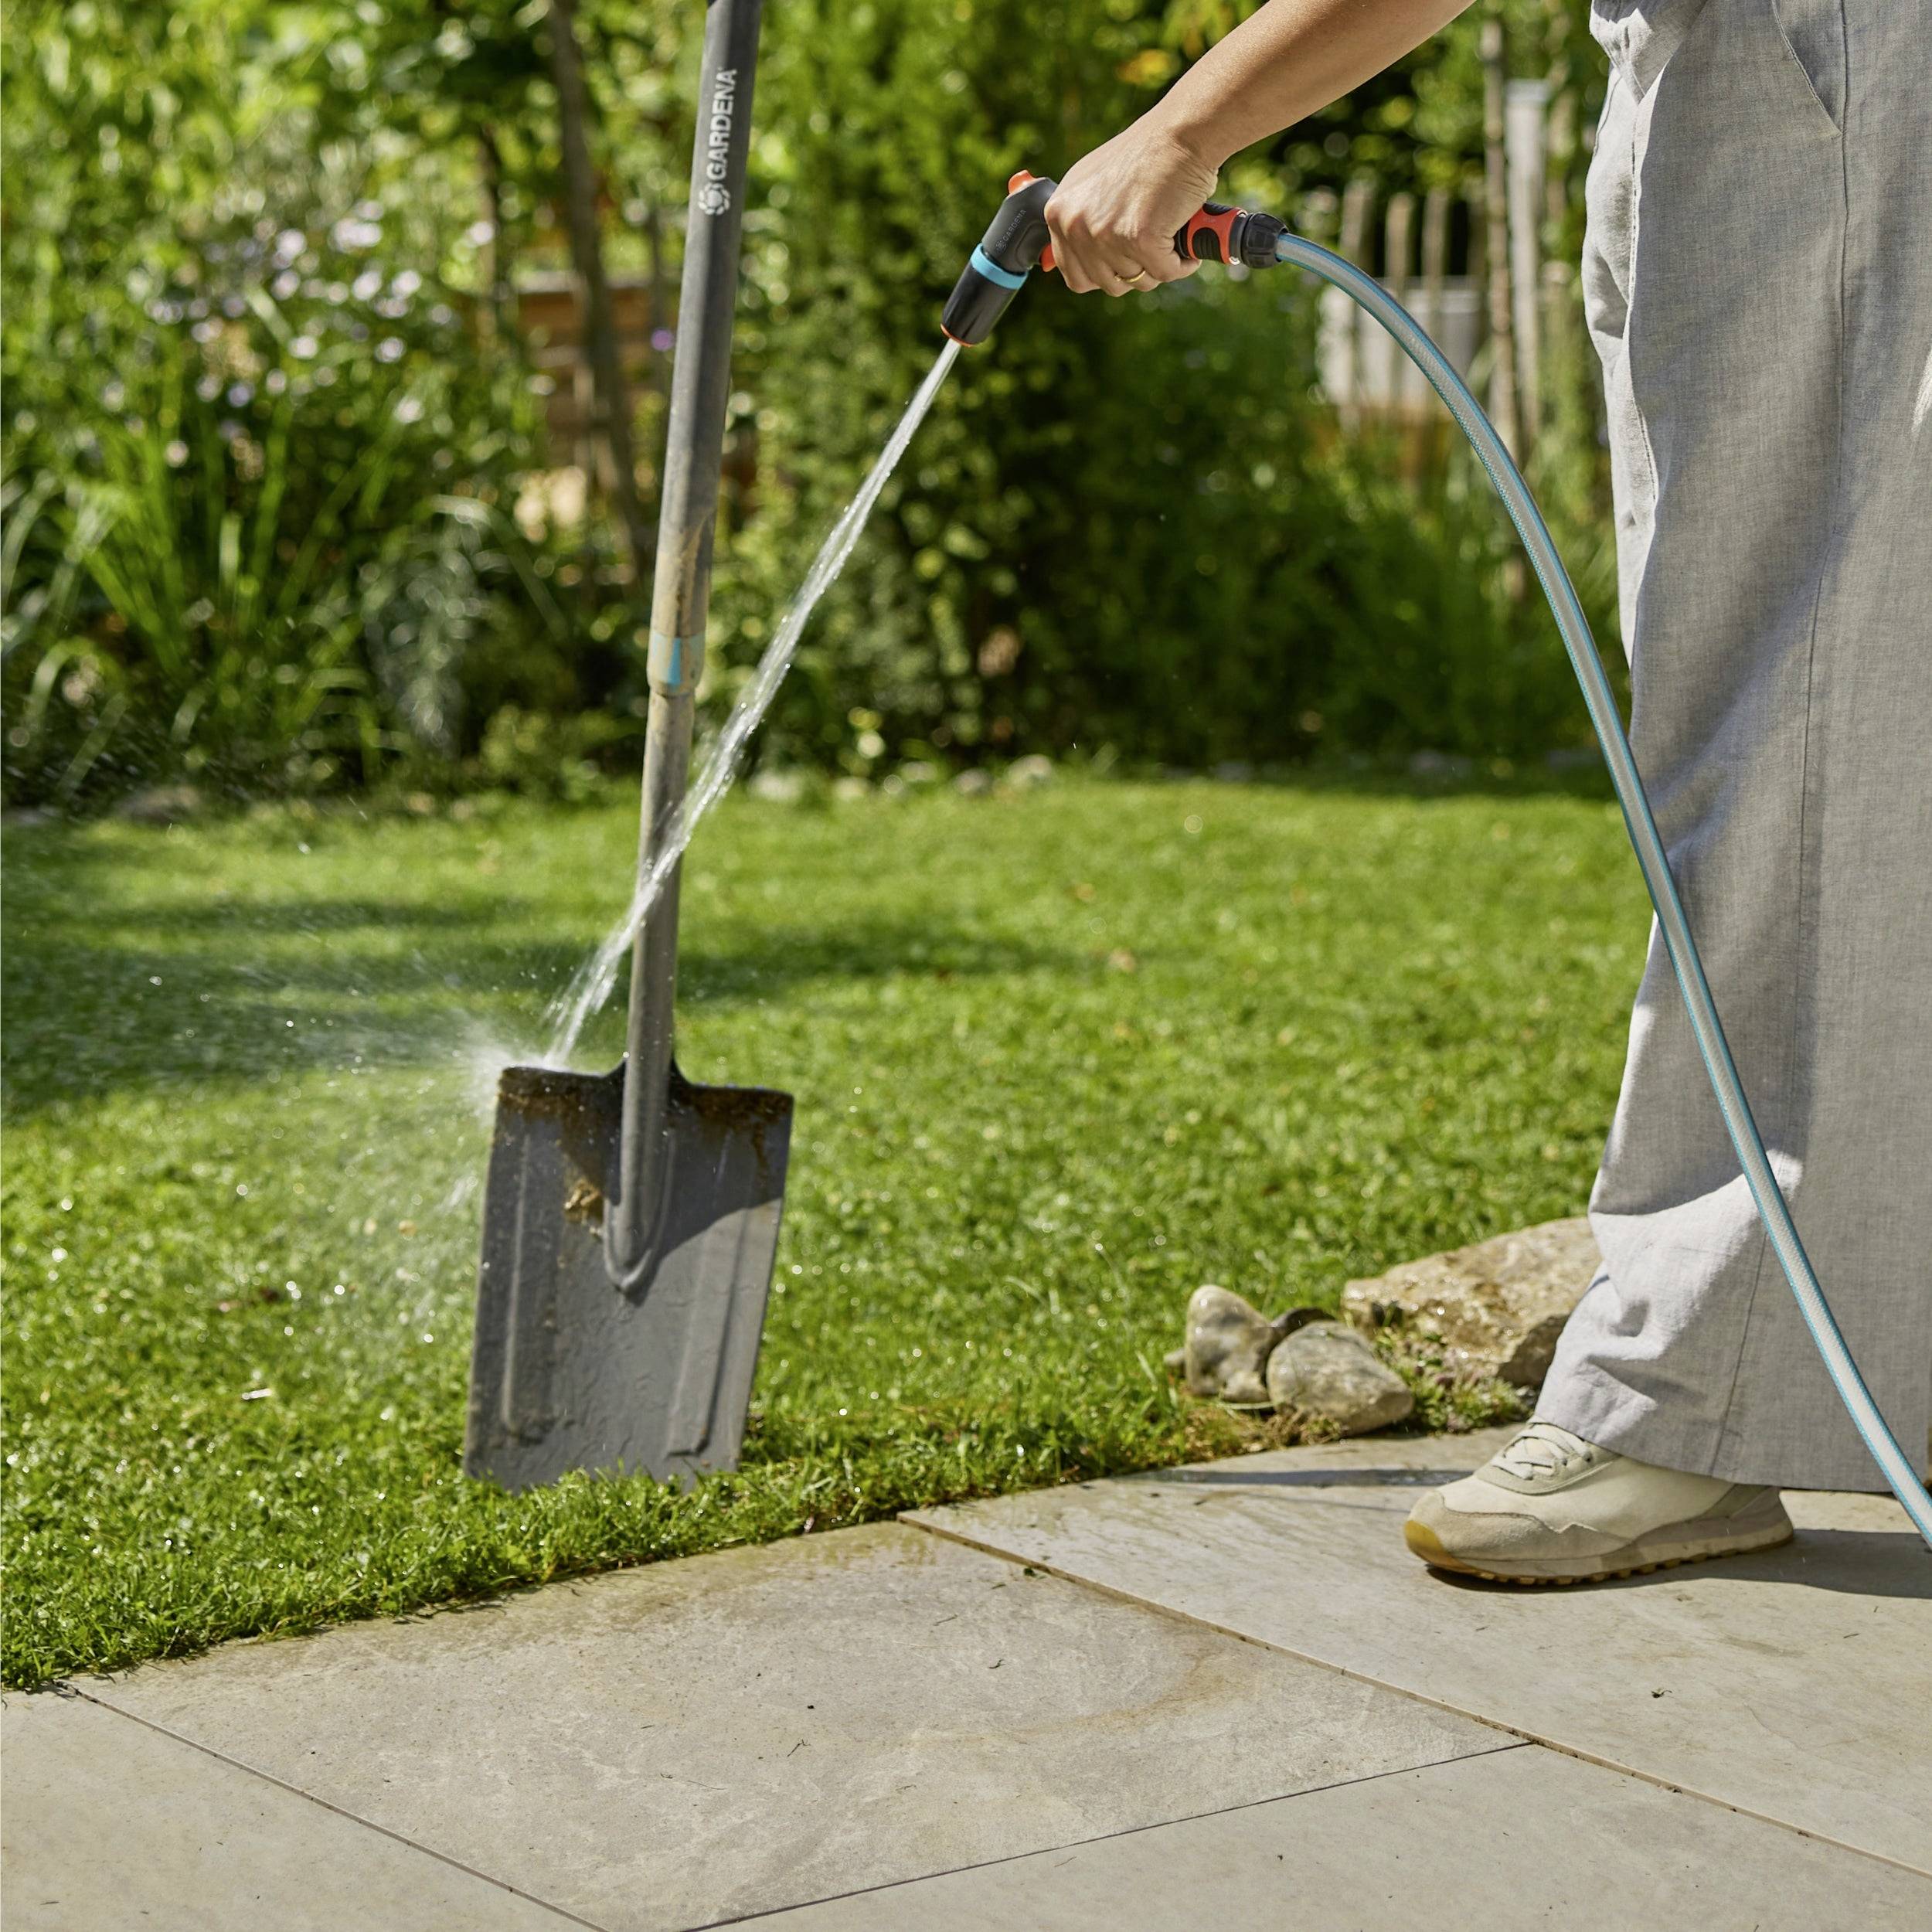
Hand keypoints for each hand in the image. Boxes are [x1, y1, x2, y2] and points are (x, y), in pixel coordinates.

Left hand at [1045, 117, 1220, 295]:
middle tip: (1152, 248)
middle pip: (1107, 284)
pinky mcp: (1139, 239)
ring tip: (1168, 237)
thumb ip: (1081, 219)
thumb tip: (1081, 254)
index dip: (1105, 274)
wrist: (1179, 133)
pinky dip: (1181, 263)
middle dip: (1134, 271)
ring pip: (1136, 281)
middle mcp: (1075, 225)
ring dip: (1158, 266)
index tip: (1124, 262)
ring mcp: (1105, 234)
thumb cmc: (1145, 155)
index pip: (1075, 276)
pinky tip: (1185, 244)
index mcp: (1059, 213)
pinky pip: (1164, 273)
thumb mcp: (1094, 184)